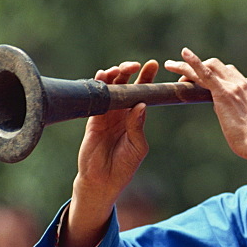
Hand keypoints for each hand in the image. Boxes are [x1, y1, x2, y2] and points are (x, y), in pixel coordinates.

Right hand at [56, 59, 158, 246]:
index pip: (142, 93)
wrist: (103, 181)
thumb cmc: (124, 166)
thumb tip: (141, 104)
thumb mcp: (137, 146)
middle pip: (125, 86)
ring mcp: (106, 114)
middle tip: (136, 65)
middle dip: (130, 72)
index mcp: (135, 117)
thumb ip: (138, 126)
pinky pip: (96, 99)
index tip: (153, 65)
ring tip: (120, 69)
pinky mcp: (93, 119)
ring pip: (109, 89)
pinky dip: (98, 87)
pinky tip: (103, 77)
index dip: (147, 79)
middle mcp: (121, 112)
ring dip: (114, 76)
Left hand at [165, 47, 246, 176]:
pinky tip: (184, 54)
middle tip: (180, 74)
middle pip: (216, 65)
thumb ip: (231, 108)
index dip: (212, 73)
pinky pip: (206, 73)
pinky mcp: (224, 93)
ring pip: (208, 66)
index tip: (199, 78)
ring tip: (171, 66)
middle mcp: (241, 84)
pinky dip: (194, 62)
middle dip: (197, 66)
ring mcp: (233, 86)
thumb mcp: (243, 119)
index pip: (228, 72)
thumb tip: (219, 106)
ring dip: (187, 65)